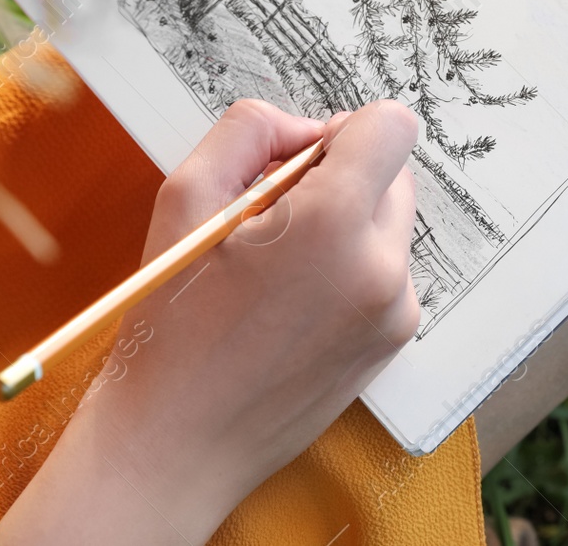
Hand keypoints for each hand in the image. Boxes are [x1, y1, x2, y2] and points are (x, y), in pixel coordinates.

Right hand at [0, 98, 420, 544]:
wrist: (177, 441)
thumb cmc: (171, 321)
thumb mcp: (186, 196)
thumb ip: (251, 131)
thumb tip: (307, 129)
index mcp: (336, 223)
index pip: (391, 126)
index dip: (341, 130)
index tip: (298, 164)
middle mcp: (382, 265)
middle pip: (394, 173)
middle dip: (341, 179)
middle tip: (271, 220)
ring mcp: (395, 309)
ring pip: (389, 223)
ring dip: (345, 226)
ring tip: (275, 272)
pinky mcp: (394, 342)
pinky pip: (385, 272)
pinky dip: (349, 270)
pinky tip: (291, 306)